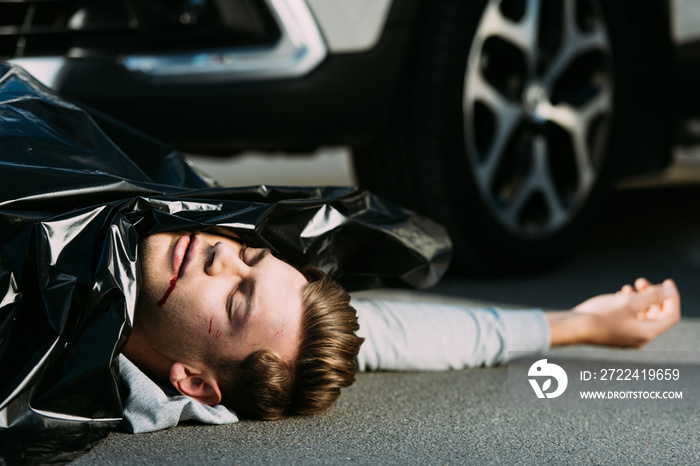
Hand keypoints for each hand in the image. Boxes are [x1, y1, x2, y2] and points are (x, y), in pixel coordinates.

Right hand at [546, 278, 679, 347]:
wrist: (574, 327)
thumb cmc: (601, 315)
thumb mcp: (630, 302)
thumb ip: (653, 296)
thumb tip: (669, 291)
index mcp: (647, 333)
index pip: (670, 315)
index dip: (671, 297)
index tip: (667, 282)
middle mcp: (639, 338)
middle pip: (656, 315)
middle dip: (653, 296)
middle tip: (641, 281)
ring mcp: (626, 337)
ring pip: (641, 315)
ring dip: (639, 299)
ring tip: (628, 287)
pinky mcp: (615, 333)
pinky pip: (629, 318)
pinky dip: (629, 306)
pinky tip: (619, 295)